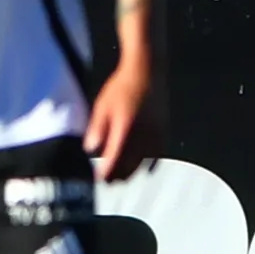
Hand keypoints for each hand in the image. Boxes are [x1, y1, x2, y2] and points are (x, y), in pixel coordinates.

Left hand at [84, 56, 166, 182]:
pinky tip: (139, 167)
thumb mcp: (102, 106)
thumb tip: (90, 150)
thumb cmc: (121, 87)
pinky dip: (146, 163)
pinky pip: (156, 156)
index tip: (98, 179)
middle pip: (129, 166)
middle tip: (107, 181)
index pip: (114, 161)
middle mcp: (143, 136)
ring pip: (143, 164)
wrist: (148, 71)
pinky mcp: (164, 132)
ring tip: (120, 177)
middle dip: (118, 175)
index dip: (106, 173)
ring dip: (131, 171)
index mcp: (125, 129)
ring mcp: (156, 135)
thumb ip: (97, 129)